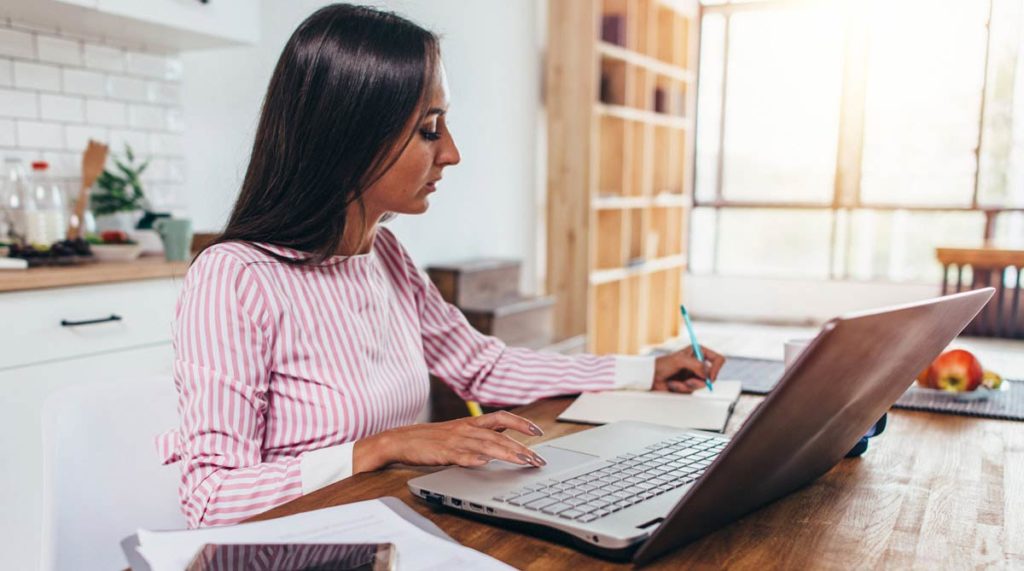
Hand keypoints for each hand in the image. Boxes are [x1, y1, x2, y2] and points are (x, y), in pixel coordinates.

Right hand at [353, 411, 547, 472]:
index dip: (521, 422)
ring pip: (486, 445)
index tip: (539, 431)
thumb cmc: (431, 439)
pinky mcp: (443, 453)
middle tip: (538, 458)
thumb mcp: (459, 432)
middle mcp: (466, 429)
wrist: (400, 440)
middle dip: (521, 446)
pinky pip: (461, 456)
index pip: (502, 418)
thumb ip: (480, 434)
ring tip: (523, 462)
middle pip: (499, 435)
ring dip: (507, 453)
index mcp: (470, 423)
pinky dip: (475, 459)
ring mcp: (455, 441)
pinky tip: (487, 463)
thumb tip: (504, 438)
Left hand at [652, 346, 724, 393]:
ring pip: (702, 384)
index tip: (710, 377)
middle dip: (699, 380)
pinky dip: (682, 388)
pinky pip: (693, 390)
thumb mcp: (680, 361)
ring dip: (688, 385)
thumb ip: (696, 365)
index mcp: (698, 352)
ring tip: (677, 381)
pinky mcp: (689, 385)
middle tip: (688, 381)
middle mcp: (698, 363)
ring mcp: (694, 375)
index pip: (718, 359)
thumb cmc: (662, 364)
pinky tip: (673, 384)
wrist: (651, 377)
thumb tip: (707, 374)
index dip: (716, 369)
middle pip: (712, 375)